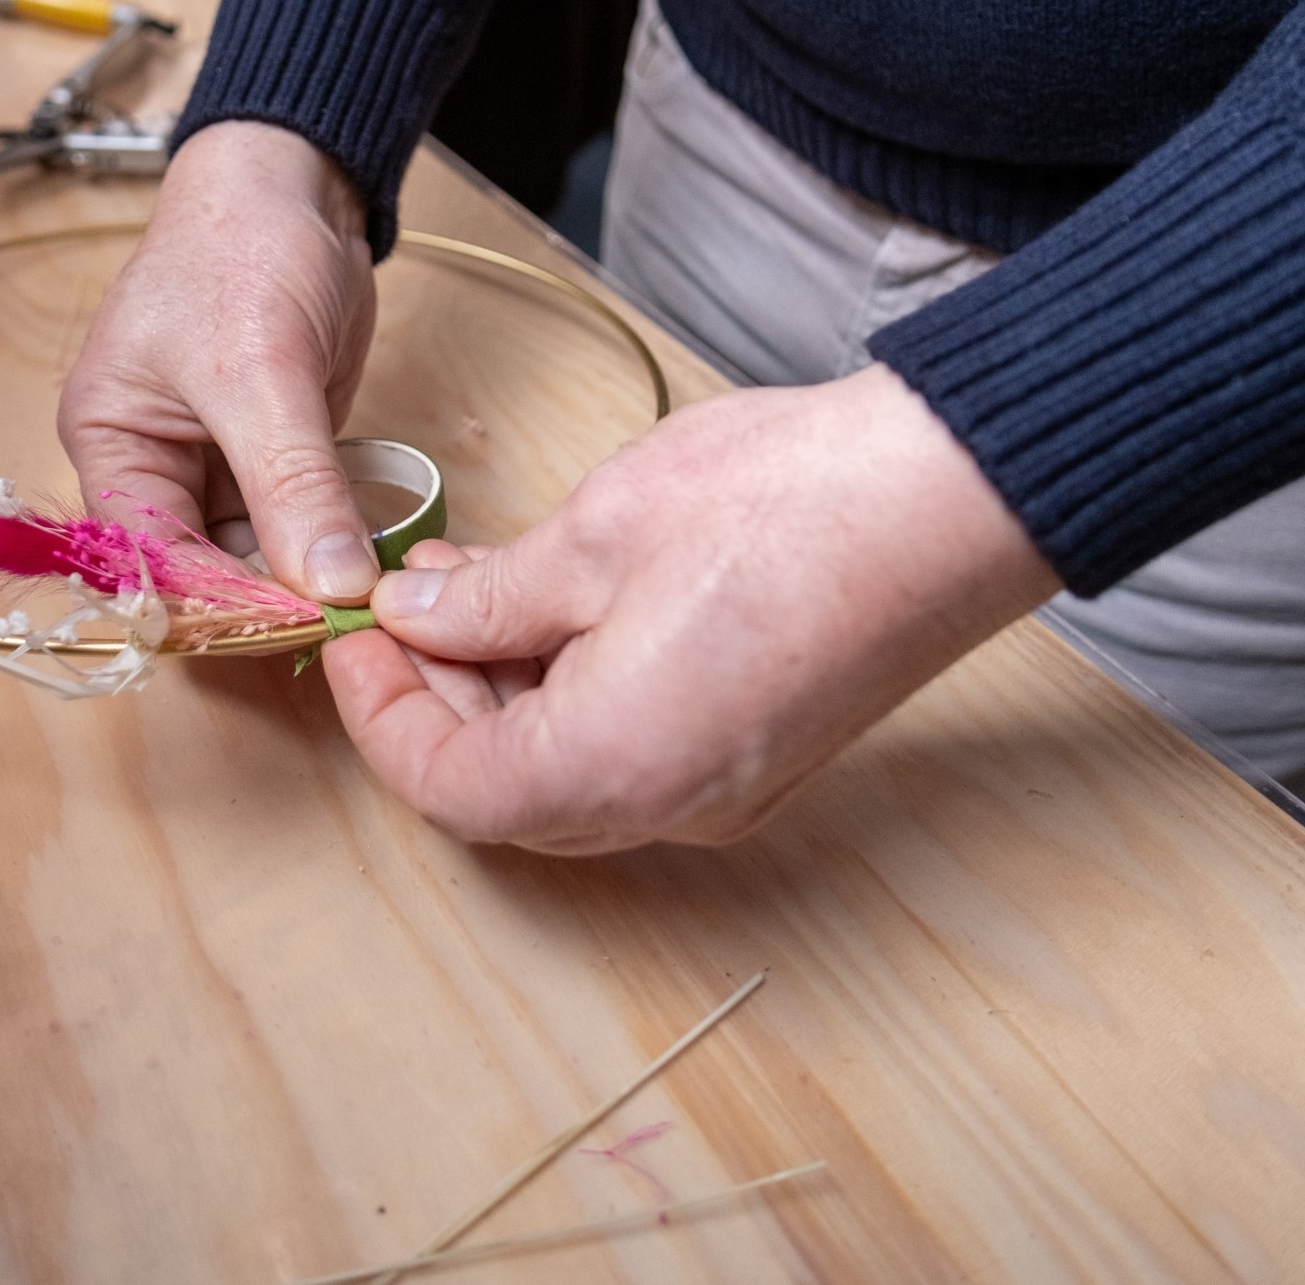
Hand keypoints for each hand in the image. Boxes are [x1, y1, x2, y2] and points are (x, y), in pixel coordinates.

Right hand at [59, 121, 383, 602]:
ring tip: (365, 609)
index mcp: (109, 443)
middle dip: (264, 600)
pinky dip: (330, 546)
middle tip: (341, 629)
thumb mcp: (264, 371)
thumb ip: (292, 484)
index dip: (215, 601)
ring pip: (254, 556)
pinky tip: (372, 571)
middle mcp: (153, 465)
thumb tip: (331, 584)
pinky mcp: (273, 457)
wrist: (297, 180)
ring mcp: (216, 464)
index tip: (294, 627)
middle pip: (198, 571)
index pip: (148, 559)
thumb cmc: (243, 250)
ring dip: (304, 580)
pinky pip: (296, 524)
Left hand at [325, 365, 1060, 851]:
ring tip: (472, 582)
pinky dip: (572, 691)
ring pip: (569, 774)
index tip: (355, 638)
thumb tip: (416, 620)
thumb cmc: (784, 506)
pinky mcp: (760, 753)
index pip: (448, 790)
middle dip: (438, 700)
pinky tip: (554, 603)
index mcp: (612, 766)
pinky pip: (633, 752)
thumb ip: (487, 599)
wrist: (948, 496)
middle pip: (506, 793)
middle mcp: (669, 807)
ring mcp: (725, 790)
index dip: (382, 715)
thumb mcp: (594, 537)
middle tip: (404, 605)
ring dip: (504, 691)